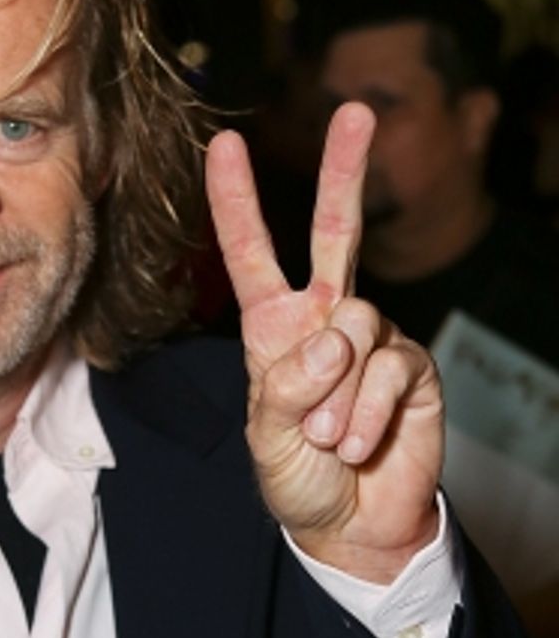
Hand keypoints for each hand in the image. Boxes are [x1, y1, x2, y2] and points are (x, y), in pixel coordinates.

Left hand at [205, 103, 442, 582]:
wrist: (350, 526)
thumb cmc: (298, 476)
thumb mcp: (269, 435)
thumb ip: (290, 387)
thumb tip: (333, 339)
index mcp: (276, 327)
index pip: (253, 254)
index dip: (236, 202)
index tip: (223, 144)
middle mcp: (327, 319)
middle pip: (337, 232)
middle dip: (344, 169)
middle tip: (355, 110)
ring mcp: (375, 339)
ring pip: (356, 328)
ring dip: (336, 396)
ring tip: (331, 439)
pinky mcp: (415, 368)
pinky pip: (390, 370)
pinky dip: (368, 414)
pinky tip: (360, 443)